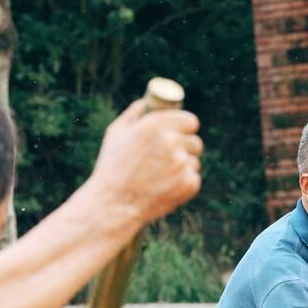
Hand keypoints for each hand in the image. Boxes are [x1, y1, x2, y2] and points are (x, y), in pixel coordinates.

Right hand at [86, 99, 202, 224]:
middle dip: (188, 148)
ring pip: (194, 161)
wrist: (114, 204)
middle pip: (196, 141)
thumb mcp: (116, 135)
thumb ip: (133, 115)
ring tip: (164, 175)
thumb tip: (147, 102)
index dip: (188, 127)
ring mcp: (181, 163)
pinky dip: (184, 183)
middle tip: (175, 156)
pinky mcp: (189, 183)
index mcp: (155, 125)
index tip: (185, 132)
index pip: (190, 120)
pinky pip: (194, 179)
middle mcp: (171, 141)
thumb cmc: (112, 168)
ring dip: (185, 166)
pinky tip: (167, 188)